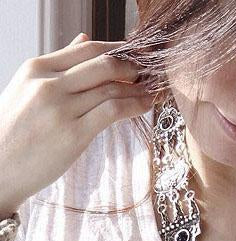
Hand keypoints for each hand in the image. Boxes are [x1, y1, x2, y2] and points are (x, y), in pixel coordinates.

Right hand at [0, 31, 152, 215]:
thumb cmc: (13, 132)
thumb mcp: (27, 89)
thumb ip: (58, 66)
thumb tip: (84, 39)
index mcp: (37, 68)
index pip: (87, 48)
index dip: (117, 50)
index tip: (134, 55)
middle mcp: (49, 84)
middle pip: (103, 63)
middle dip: (132, 66)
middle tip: (147, 73)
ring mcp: (61, 109)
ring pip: (111, 87)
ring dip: (138, 87)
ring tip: (151, 91)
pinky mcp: (74, 134)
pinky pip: (113, 111)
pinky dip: (135, 105)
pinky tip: (146, 105)